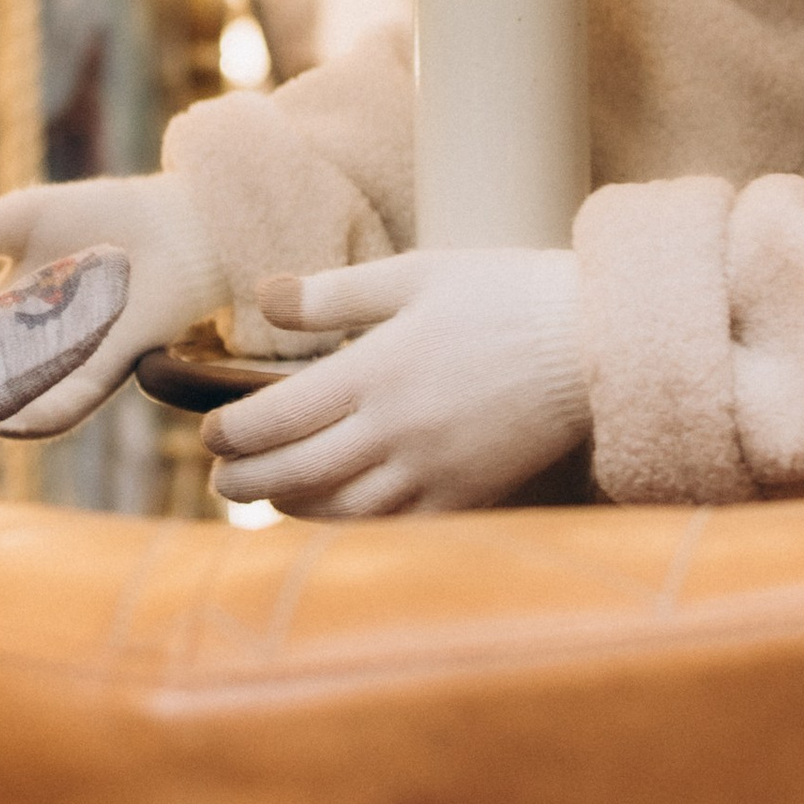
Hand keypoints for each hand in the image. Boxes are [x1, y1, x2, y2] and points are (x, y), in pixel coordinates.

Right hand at [0, 172, 230, 432]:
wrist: (182, 221)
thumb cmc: (108, 215)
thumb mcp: (22, 218)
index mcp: (8, 314)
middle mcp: (35, 348)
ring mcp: (71, 361)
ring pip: (20, 400)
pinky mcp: (112, 365)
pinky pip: (72, 399)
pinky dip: (42, 411)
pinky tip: (12, 422)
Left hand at [207, 249, 589, 516]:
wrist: (594, 344)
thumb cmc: (504, 296)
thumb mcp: (414, 275)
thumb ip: (333, 294)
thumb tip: (263, 296)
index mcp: (374, 372)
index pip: (276, 418)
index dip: (232, 434)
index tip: (210, 435)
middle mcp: (395, 431)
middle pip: (296, 473)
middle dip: (246, 481)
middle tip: (219, 481)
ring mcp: (431, 471)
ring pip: (339, 510)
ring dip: (291, 508)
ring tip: (269, 498)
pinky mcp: (467, 496)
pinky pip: (395, 527)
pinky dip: (353, 528)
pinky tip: (337, 518)